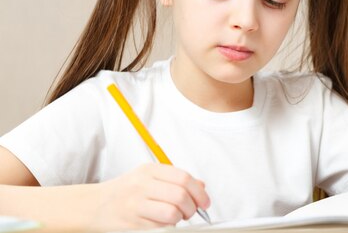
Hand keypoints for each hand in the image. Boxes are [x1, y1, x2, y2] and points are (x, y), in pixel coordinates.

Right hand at [93, 163, 209, 230]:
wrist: (93, 205)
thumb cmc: (126, 191)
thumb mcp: (149, 177)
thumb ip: (175, 180)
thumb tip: (201, 186)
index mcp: (150, 170)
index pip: (184, 178)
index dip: (199, 192)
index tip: (205, 202)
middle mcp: (142, 184)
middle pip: (180, 195)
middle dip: (192, 207)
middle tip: (190, 212)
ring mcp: (135, 204)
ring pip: (172, 213)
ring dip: (180, 219)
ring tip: (176, 217)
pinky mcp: (131, 223)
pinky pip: (160, 227)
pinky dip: (167, 227)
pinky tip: (161, 223)